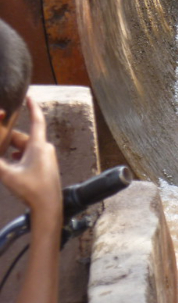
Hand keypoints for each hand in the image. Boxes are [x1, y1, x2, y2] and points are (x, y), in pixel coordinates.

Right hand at [0, 97, 61, 220]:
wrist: (48, 206)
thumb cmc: (32, 190)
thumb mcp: (7, 174)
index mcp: (39, 146)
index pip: (36, 120)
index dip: (33, 107)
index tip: (29, 96)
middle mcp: (45, 148)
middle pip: (23, 137)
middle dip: (7, 138)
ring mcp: (46, 157)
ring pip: (24, 147)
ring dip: (11, 149)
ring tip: (0, 155)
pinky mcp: (45, 165)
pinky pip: (28, 155)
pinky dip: (17, 156)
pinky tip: (9, 163)